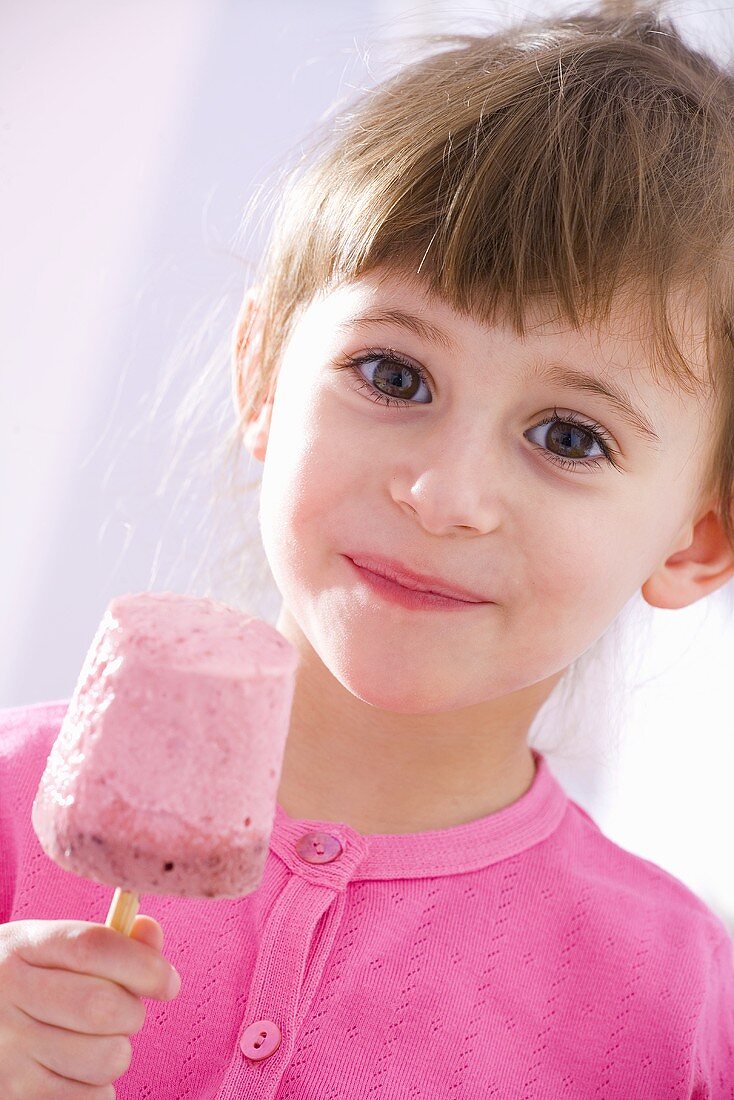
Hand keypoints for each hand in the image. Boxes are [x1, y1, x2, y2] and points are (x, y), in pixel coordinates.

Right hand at [0, 914, 180, 1097]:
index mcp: (26, 946)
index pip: (94, 947)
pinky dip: (99, 1088)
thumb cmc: (31, 979)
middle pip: (103, 1007)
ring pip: (104, 1058)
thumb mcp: (54, 947)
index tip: (169, 983)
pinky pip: (89, 1098)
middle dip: (132, 1012)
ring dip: (116, 1051)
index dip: (143, 964)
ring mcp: (9, 1048)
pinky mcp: (13, 1093)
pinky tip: (79, 1069)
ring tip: (95, 1041)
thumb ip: (109, 939)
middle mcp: (10, 993)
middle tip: (125, 1012)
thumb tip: (150, 933)